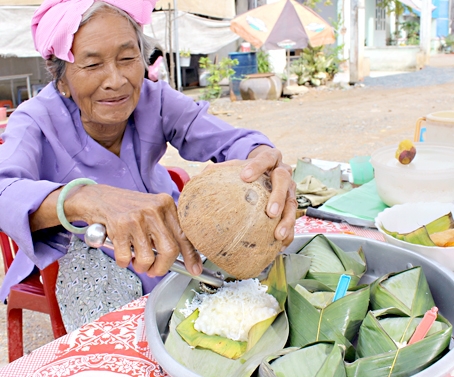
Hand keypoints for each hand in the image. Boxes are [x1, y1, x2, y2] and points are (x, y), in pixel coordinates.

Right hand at [67, 185, 202, 276]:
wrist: (97, 198)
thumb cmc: (126, 208)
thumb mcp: (151, 211)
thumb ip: (166, 229)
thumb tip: (183, 257)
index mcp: (166, 204)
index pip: (184, 234)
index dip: (191, 255)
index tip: (194, 269)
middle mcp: (154, 209)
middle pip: (170, 250)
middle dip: (161, 267)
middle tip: (154, 270)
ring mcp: (137, 217)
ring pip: (147, 258)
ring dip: (141, 266)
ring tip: (136, 260)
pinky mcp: (120, 226)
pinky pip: (126, 257)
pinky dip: (124, 262)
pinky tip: (122, 252)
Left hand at [207, 145, 296, 248]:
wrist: (267, 168)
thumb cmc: (251, 169)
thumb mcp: (239, 165)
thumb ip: (224, 168)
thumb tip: (205, 172)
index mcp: (271, 158)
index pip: (266, 158)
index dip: (257, 167)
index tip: (245, 176)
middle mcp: (283, 172)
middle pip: (284, 181)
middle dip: (278, 197)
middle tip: (270, 212)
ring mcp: (290, 189)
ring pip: (292, 203)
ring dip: (286, 220)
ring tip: (278, 234)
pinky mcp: (291, 205)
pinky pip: (294, 221)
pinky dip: (289, 233)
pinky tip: (280, 245)